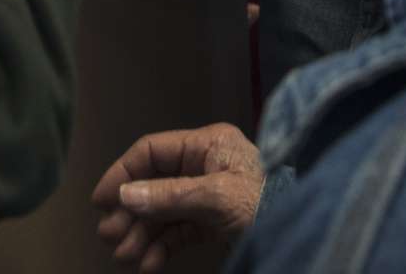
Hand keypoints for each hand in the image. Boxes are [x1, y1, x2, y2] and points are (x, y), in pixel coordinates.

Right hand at [92, 123, 263, 272]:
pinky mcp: (216, 222)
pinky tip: (147, 265)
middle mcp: (206, 165)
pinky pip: (180, 232)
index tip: (100, 201)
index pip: (153, 152)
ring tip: (125, 257)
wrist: (305, 229)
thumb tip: (124, 195)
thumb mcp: (217, 196)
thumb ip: (169, 195)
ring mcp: (211, 195)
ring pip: (163, 212)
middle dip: (130, 212)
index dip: (122, 174)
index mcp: (209, 144)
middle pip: (153, 185)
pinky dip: (161, 248)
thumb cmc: (269, 203)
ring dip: (141, 234)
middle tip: (110, 238)